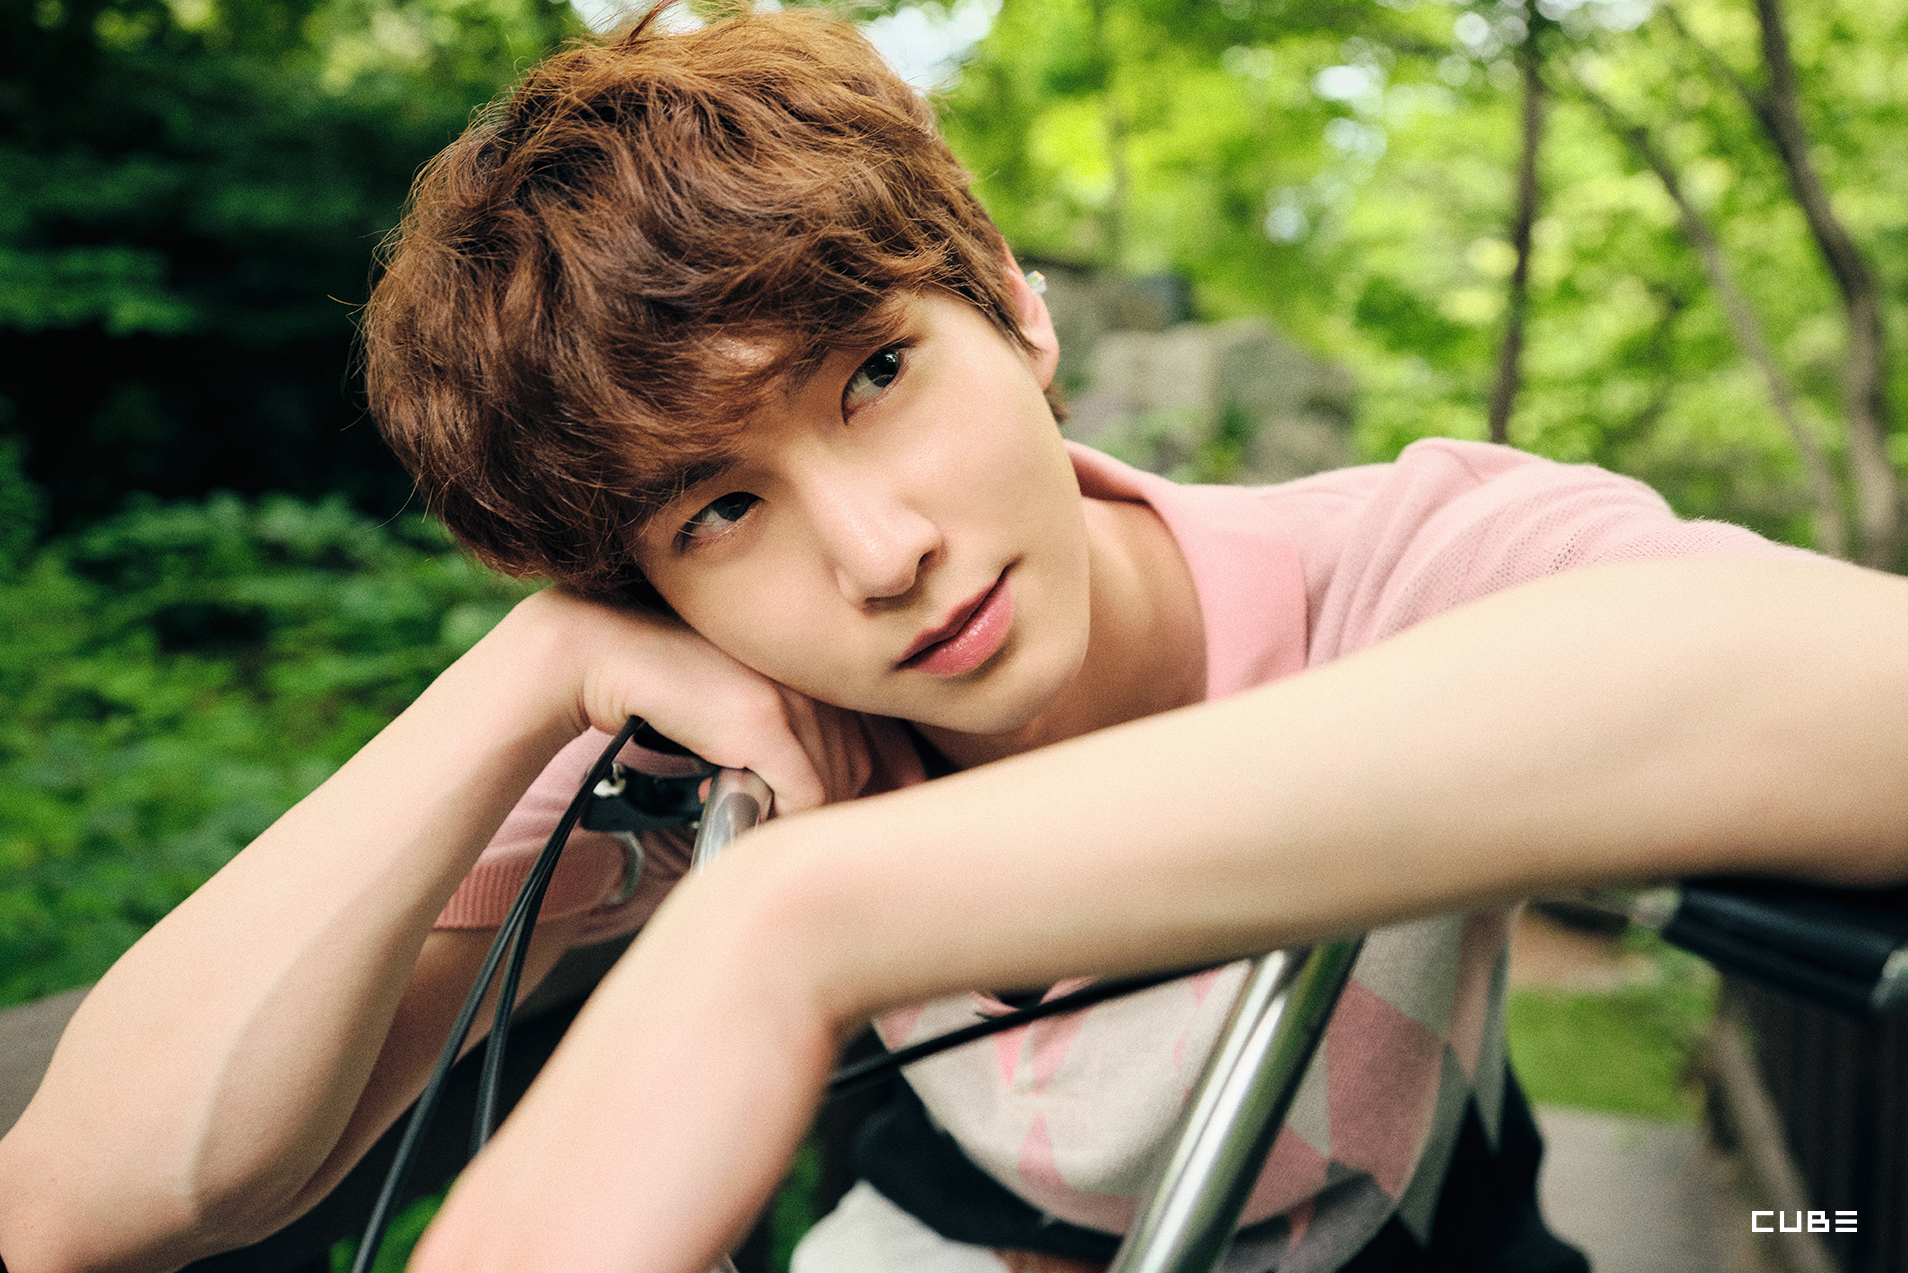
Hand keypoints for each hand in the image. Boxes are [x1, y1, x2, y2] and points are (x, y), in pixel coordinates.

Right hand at [517, 589, 874, 814]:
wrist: (616, 653)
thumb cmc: (680, 685)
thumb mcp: (747, 708)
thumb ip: (790, 735)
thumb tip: (819, 794)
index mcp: (821, 667)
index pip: (887, 735)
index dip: (894, 776)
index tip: (882, 806)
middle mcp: (818, 678)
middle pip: (862, 767)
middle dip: (839, 808)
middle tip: (799, 829)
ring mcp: (795, 697)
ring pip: (833, 786)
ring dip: (800, 818)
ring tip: (756, 816)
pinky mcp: (765, 722)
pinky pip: (804, 795)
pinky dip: (783, 819)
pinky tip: (740, 811)